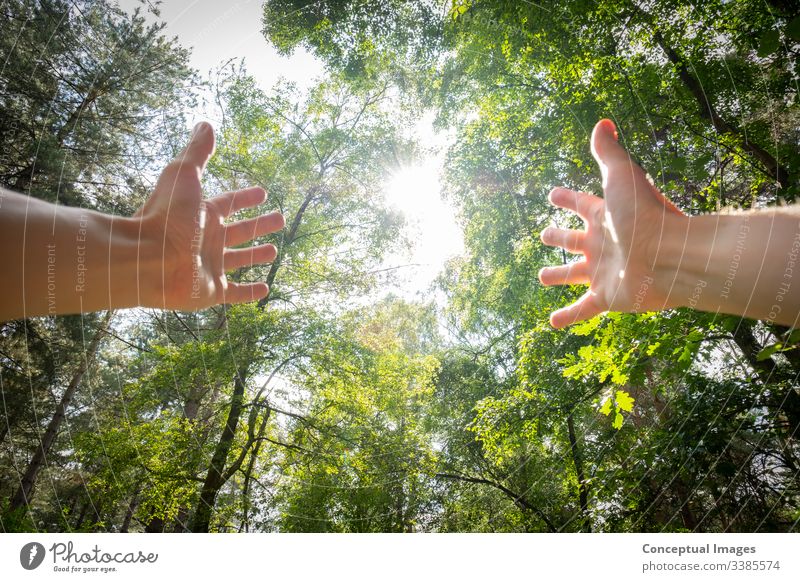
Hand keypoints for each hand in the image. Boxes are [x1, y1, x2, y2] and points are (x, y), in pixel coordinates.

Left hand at [134, 122, 284, 309]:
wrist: (147, 260)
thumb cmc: (165, 216)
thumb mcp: (183, 175)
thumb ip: (197, 152)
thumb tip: (206, 123)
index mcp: (203, 214)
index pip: (230, 203)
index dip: (246, 197)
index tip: (263, 193)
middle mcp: (208, 240)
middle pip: (240, 231)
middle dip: (260, 225)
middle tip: (280, 219)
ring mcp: (210, 266)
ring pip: (240, 260)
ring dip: (257, 255)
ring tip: (275, 250)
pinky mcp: (212, 291)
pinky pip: (236, 293)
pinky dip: (251, 293)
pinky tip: (266, 289)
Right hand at [539, 119, 687, 327]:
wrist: (672, 256)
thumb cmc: (647, 214)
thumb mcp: (622, 176)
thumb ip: (609, 151)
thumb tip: (603, 121)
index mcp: (604, 216)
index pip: (580, 204)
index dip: (565, 199)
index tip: (551, 194)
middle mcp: (602, 244)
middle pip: (573, 240)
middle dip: (558, 237)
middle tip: (544, 234)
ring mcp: (603, 272)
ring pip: (573, 274)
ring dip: (558, 276)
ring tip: (543, 277)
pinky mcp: (606, 297)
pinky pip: (581, 309)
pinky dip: (567, 316)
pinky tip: (552, 322)